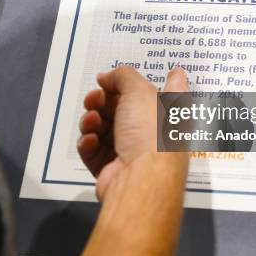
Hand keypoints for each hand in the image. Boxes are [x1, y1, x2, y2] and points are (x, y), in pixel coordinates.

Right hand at [77, 66, 188, 200]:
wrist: (141, 179)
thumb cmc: (152, 136)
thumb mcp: (140, 91)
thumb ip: (123, 76)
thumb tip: (107, 76)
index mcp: (166, 114)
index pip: (154, 91)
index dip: (133, 83)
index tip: (111, 77)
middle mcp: (151, 133)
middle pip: (119, 109)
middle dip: (101, 100)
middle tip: (94, 99)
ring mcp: (130, 152)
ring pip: (102, 128)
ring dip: (92, 120)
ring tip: (92, 121)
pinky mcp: (111, 169)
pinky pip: (93, 150)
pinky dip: (88, 142)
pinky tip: (91, 140)